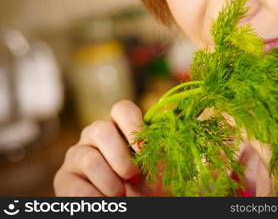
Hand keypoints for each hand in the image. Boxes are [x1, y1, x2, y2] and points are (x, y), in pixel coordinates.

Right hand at [53, 100, 170, 195]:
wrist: (139, 205)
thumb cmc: (149, 182)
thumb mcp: (159, 160)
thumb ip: (163, 137)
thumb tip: (177, 112)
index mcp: (120, 126)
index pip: (122, 108)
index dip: (133, 125)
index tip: (144, 149)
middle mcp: (95, 135)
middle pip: (102, 129)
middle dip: (121, 157)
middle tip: (133, 177)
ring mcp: (77, 155)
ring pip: (89, 159)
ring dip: (110, 182)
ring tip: (121, 195)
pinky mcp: (64, 179)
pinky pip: (74, 185)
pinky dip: (94, 197)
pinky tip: (106, 202)